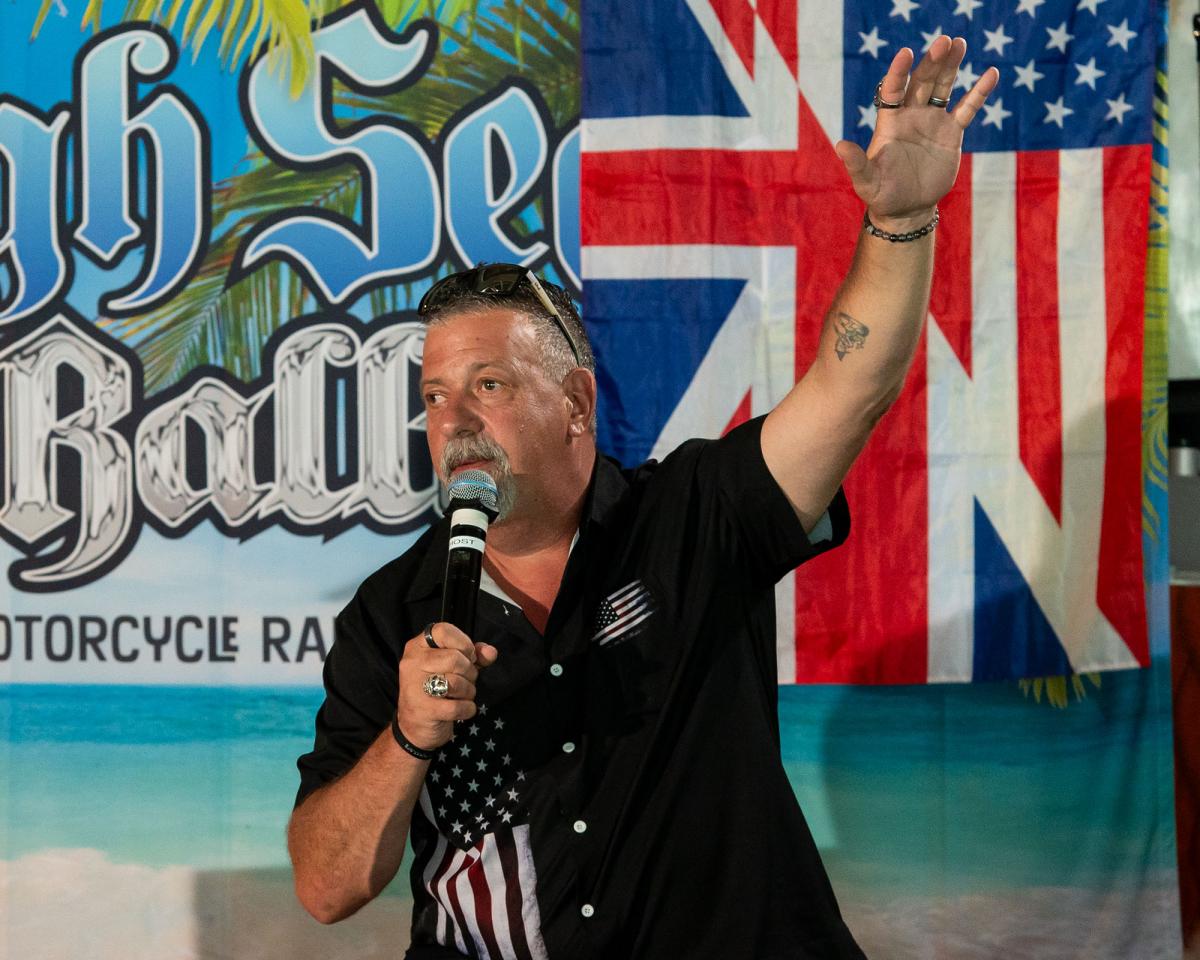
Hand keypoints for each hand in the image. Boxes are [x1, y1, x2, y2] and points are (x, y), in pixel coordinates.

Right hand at [395, 622, 498, 752]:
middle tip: (467, 681)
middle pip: (455, 658)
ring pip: (456, 682)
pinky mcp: (422, 710)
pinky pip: (457, 706)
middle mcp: (412, 663)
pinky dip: (468, 709)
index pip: (443, 630)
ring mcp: (414, 687)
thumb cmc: (438, 690)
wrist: (415, 726)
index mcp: (417, 647)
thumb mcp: (454, 668)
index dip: (463, 642)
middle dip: (470, 672)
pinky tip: (463, 709)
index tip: (468, 656)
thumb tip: (490, 652)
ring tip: (463, 695)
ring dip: (469, 691)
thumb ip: (473, 656)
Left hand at [834, 36, 998, 231]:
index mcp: (889, 122)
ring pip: (943, 87)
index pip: (892, 90)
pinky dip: (978, 92)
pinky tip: (991, 73)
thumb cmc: (881, 195)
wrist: (905, 208)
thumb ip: (856, 163)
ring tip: (959, 43)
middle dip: (931, 61)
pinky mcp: (951, 133)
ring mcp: (932, 122)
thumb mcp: (866, 182)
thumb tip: (840, 145)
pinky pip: (967, 109)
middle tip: (944, 40)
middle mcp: (911, 115)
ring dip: (951, 66)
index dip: (898, 72)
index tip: (906, 53)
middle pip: (921, 82)